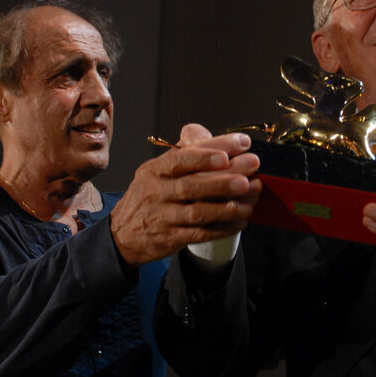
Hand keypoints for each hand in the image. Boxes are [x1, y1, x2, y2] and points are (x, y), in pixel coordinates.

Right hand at [110, 125, 260, 265]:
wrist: (122, 234)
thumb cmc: (148, 196)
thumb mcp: (156, 170)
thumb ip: (184, 153)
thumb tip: (215, 138)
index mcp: (155, 170)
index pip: (183, 156)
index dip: (212, 150)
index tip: (241, 143)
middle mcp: (156, 192)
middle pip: (192, 184)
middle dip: (226, 176)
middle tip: (253, 168)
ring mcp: (163, 217)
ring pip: (199, 211)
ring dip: (229, 205)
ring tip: (252, 198)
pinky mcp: (171, 238)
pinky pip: (201, 233)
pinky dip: (224, 227)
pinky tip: (241, 220)